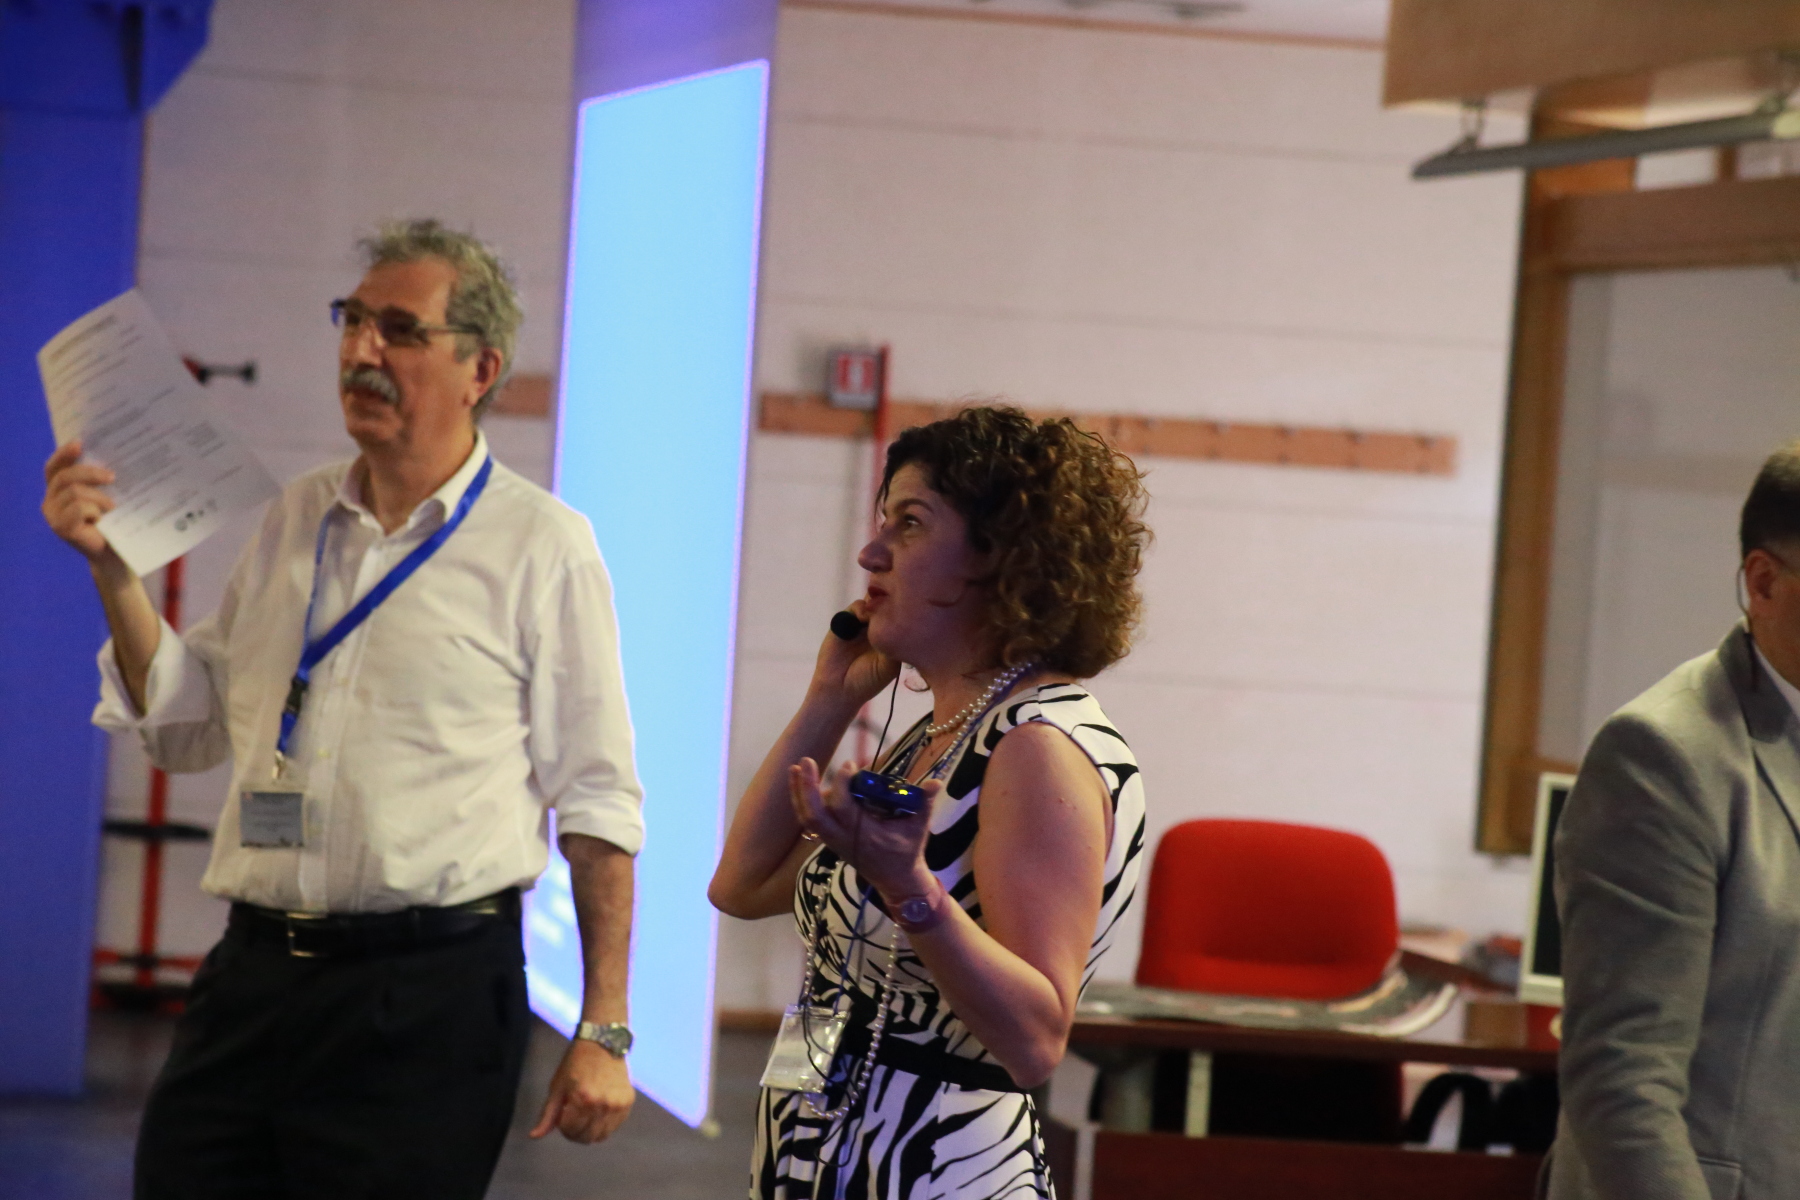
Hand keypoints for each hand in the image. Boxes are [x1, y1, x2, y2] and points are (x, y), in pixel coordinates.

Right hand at [42, 441, 119, 562]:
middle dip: (89, 472)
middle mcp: (51, 500)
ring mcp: (53, 515)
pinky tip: (104, 519)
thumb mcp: (109, 495)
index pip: (54, 467)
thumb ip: (102, 478)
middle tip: (113, 477)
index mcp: (59, 489)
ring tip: (114, 508)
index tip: (80, 443)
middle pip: (65, 476)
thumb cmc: (114, 521)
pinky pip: (78, 508)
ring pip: (74, 491)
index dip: (64, 454)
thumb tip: (117, 454)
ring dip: (99, 497)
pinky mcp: (61, 528)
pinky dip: (95, 510)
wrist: (118, 553)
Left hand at [529, 1038, 634, 1143]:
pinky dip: (605, 1124)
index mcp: (582, 1100)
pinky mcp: (628, 1102)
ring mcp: (618, 1105)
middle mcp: (602, 1105)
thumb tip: (534, 1136)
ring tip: (586, 1115)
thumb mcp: (557, 1087)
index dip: (563, 1128)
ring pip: (602, 1136)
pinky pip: (615, 1126)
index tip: (563, 1116)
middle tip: (573, 1119)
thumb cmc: (575, 1063)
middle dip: (576, 1133)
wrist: (603, 1042)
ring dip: (591, 1131)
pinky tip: (599, 1111)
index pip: (571, 1131)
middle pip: (587, 1137)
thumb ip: (547, 1114)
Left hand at [789, 758, 941, 898]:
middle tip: (805, 761)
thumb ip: (925, 803)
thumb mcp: (919, 828)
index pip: (844, 808)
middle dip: (807, 788)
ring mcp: (834, 841)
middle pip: (815, 816)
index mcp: (865, 835)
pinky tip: (798, 783)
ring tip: (796, 768)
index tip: (849, 765)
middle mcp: (844, 839)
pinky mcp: (830, 840)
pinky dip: (802, 803)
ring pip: (808, 819)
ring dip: (799, 793)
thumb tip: (936, 781)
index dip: (843, 785)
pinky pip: (810, 822)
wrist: (896, 881)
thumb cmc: (908, 852)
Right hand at [808, 598, 898, 712]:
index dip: (907, 612)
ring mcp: (863, 625)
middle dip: (892, 603)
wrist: (839, 689)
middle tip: (892, 607)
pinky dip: (862, 608)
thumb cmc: (867, 681)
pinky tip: (862, 617)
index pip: (904, 618)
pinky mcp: (845, 622)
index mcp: (894, 640)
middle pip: (890, 606)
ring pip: (874, 603)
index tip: (908, 612)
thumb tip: (900, 618)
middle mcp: (879, 630)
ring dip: (877, 604)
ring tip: (876, 616)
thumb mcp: (890, 665)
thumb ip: (896, 642)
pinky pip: (857, 606)